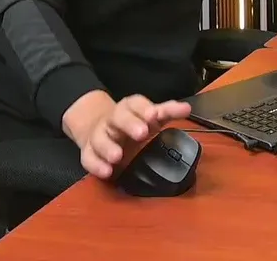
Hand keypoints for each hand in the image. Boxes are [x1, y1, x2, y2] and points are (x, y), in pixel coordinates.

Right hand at [66, 93, 190, 179]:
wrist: (99, 127)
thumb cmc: (133, 122)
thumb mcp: (151, 116)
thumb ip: (168, 112)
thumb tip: (187, 108)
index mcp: (129, 108)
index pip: (134, 103)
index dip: (144, 108)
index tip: (154, 115)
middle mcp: (113, 120)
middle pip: (118, 118)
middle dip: (129, 124)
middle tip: (142, 133)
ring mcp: (99, 135)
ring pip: (100, 138)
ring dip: (108, 147)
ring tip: (118, 156)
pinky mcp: (89, 152)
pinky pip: (89, 158)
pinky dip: (96, 165)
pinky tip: (107, 172)